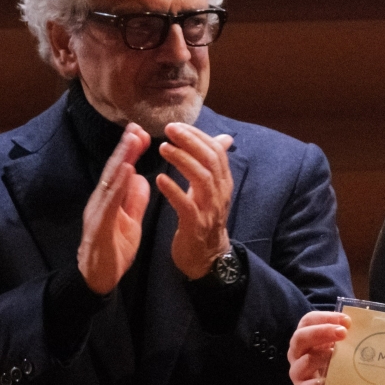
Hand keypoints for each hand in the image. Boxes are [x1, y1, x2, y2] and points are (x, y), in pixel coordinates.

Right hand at [78, 124, 151, 294]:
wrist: (99, 279)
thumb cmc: (113, 250)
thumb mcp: (130, 221)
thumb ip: (133, 200)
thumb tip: (140, 177)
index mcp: (109, 199)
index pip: (120, 170)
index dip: (130, 151)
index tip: (141, 132)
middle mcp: (101, 201)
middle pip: (113, 170)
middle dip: (125, 147)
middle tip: (136, 127)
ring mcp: (97, 212)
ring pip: (109, 181)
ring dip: (121, 159)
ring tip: (132, 141)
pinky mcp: (98, 227)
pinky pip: (109, 203)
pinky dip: (118, 185)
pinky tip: (127, 171)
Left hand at [160, 122, 234, 280]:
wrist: (207, 258)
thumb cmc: (205, 220)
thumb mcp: (213, 190)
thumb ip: (214, 165)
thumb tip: (224, 138)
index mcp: (223, 183)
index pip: (216, 151)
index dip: (198, 136)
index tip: (177, 126)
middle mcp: (220, 194)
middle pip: (211, 160)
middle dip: (190, 141)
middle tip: (169, 130)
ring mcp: (209, 210)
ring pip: (201, 179)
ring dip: (182, 160)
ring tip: (163, 148)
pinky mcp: (195, 226)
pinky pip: (186, 205)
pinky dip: (173, 190)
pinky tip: (159, 179)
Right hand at [288, 308, 351, 384]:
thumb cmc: (336, 365)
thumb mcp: (339, 347)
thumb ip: (346, 337)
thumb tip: (365, 325)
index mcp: (306, 337)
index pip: (309, 321)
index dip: (326, 317)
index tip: (346, 321)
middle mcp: (297, 352)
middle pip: (301, 336)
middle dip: (322, 332)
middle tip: (343, 333)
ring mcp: (297, 372)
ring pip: (305, 361)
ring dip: (323, 356)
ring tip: (338, 356)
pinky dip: (319, 383)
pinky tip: (331, 380)